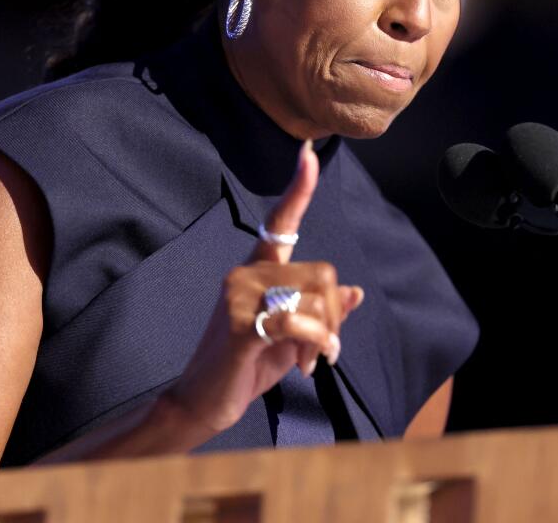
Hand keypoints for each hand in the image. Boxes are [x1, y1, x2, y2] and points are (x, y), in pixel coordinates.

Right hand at [163, 139, 366, 437]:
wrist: (202, 403)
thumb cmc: (247, 367)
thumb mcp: (293, 340)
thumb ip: (322, 315)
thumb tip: (355, 292)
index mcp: (257, 271)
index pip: (280, 223)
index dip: (299, 190)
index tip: (309, 154)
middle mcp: (246, 273)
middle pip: (322, 274)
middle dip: (333, 317)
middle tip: (326, 351)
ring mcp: (240, 296)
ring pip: (314, 299)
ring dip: (326, 338)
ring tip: (315, 362)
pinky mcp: (241, 324)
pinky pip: (298, 322)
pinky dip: (315, 345)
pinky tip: (308, 366)